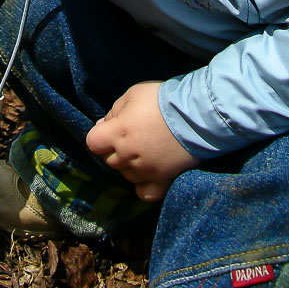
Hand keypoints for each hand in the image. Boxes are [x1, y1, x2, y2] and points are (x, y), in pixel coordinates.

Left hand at [85, 81, 199, 201]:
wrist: (195, 115)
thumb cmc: (161, 100)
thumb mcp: (132, 94)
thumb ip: (114, 111)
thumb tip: (103, 124)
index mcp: (117, 134)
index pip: (93, 142)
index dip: (100, 134)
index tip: (112, 127)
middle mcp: (127, 157)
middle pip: (108, 159)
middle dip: (114, 148)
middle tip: (131, 135)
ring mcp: (144, 172)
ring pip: (125, 175)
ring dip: (129, 164)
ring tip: (144, 150)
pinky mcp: (162, 181)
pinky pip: (145, 193)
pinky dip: (142, 186)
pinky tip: (147, 174)